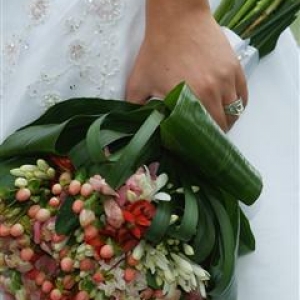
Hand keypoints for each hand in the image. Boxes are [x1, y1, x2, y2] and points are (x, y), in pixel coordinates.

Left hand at [126, 0, 247, 130]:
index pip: (206, 130)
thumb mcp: (139, 81)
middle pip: (224, 124)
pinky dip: (238, 105)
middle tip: (207, 137)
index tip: (199, 145)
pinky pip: (243, 95)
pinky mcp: (234, 67)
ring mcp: (227, 77)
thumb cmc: (158, 49)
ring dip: (228, 122)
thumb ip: (134, 107)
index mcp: (193, 96)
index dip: (204, 141)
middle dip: (215, 134)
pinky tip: (229, 108)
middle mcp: (214, 89)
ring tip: (218, 124)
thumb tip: (134, 125)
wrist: (176, 18)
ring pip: (235, 111)